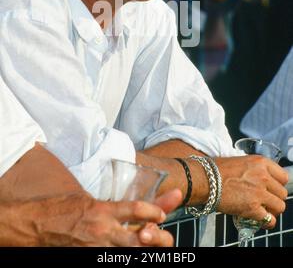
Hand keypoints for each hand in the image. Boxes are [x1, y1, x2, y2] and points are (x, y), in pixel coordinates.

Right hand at [2, 190, 180, 246]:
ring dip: (145, 251)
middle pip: (140, 237)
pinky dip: (124, 258)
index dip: (155, 210)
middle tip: (167, 239)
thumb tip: (128, 209)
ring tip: (156, 248)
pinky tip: (130, 255)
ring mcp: (96, 247)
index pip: (136, 209)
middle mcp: (103, 230)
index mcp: (102, 210)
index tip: (162, 213)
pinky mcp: (88, 257)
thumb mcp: (88, 198)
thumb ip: (110, 205)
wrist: (37, 223)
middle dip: (158, 238)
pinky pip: (111, 260)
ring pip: (130, 252)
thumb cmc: (61, 208)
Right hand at [215, 156, 288, 227]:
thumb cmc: (216, 169)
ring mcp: (259, 192)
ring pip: (280, 207)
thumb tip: (259, 178)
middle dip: (274, 198)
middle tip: (265, 200)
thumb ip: (254, 169)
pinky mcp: (252, 208)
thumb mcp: (240, 161)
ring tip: (262, 210)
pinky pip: (270, 220)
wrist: (204, 179)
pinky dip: (266, 221)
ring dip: (272, 210)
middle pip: (282, 193)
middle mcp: (263, 176)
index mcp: (261, 162)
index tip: (272, 188)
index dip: (278, 185)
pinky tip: (259, 219)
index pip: (283, 177)